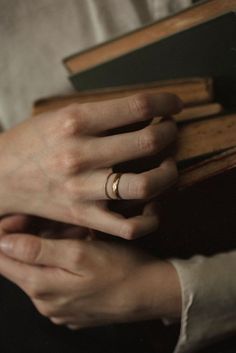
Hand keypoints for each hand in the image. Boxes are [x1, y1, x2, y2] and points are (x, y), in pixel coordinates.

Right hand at [0, 93, 179, 237]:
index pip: (138, 106)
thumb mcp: (60, 115)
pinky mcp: (84, 217)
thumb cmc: (31, 142)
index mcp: (75, 121)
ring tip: (168, 165)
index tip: (173, 105)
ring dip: (168, 173)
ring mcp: (83, 189)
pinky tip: (155, 204)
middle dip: (170, 134)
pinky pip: (129, 226)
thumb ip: (101, 114)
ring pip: (144, 185)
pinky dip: (151, 218)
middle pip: (148, 142)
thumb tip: (144, 113)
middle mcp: (81, 155)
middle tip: (170, 132)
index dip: (166, 103)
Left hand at [0, 231, 180, 328]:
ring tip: (76, 237)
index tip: (20, 217)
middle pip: (22, 266)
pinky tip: (81, 256)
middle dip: (33, 240)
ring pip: (40, 273)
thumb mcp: (80, 254)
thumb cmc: (121, 269)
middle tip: (59, 224)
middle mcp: (45, 303)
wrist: (151, 293)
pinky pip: (55, 284)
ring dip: (50, 252)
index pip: (3, 260)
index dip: (5, 235)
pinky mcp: (71, 310)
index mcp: (41, 288)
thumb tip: (3, 243)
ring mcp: (58, 309)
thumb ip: (39, 251)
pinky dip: (61, 266)